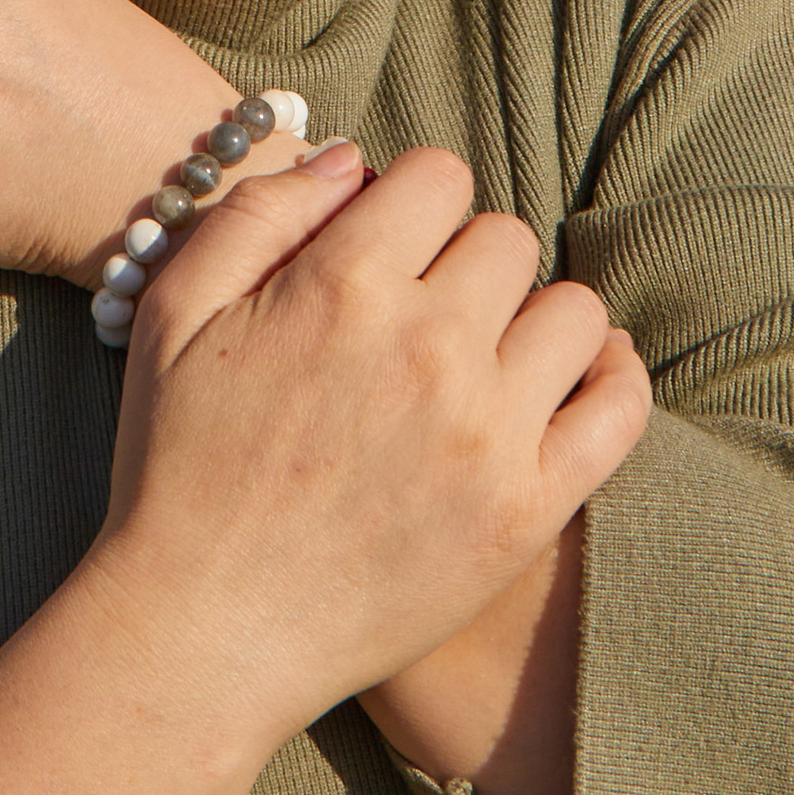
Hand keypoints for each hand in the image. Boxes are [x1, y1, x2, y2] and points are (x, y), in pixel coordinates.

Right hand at [93, 143, 650, 746]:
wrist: (201, 634)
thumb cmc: (175, 468)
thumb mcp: (173, 312)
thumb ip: (258, 211)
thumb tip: (352, 160)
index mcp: (343, 284)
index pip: (439, 176)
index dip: (411, 204)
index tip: (390, 248)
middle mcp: (430, 344)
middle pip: (505, 240)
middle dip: (463, 263)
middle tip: (422, 317)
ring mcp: (488, 430)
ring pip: (573, 311)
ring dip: (531, 320)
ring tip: (484, 360)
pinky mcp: (526, 510)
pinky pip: (621, 407)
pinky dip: (611, 380)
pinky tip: (571, 384)